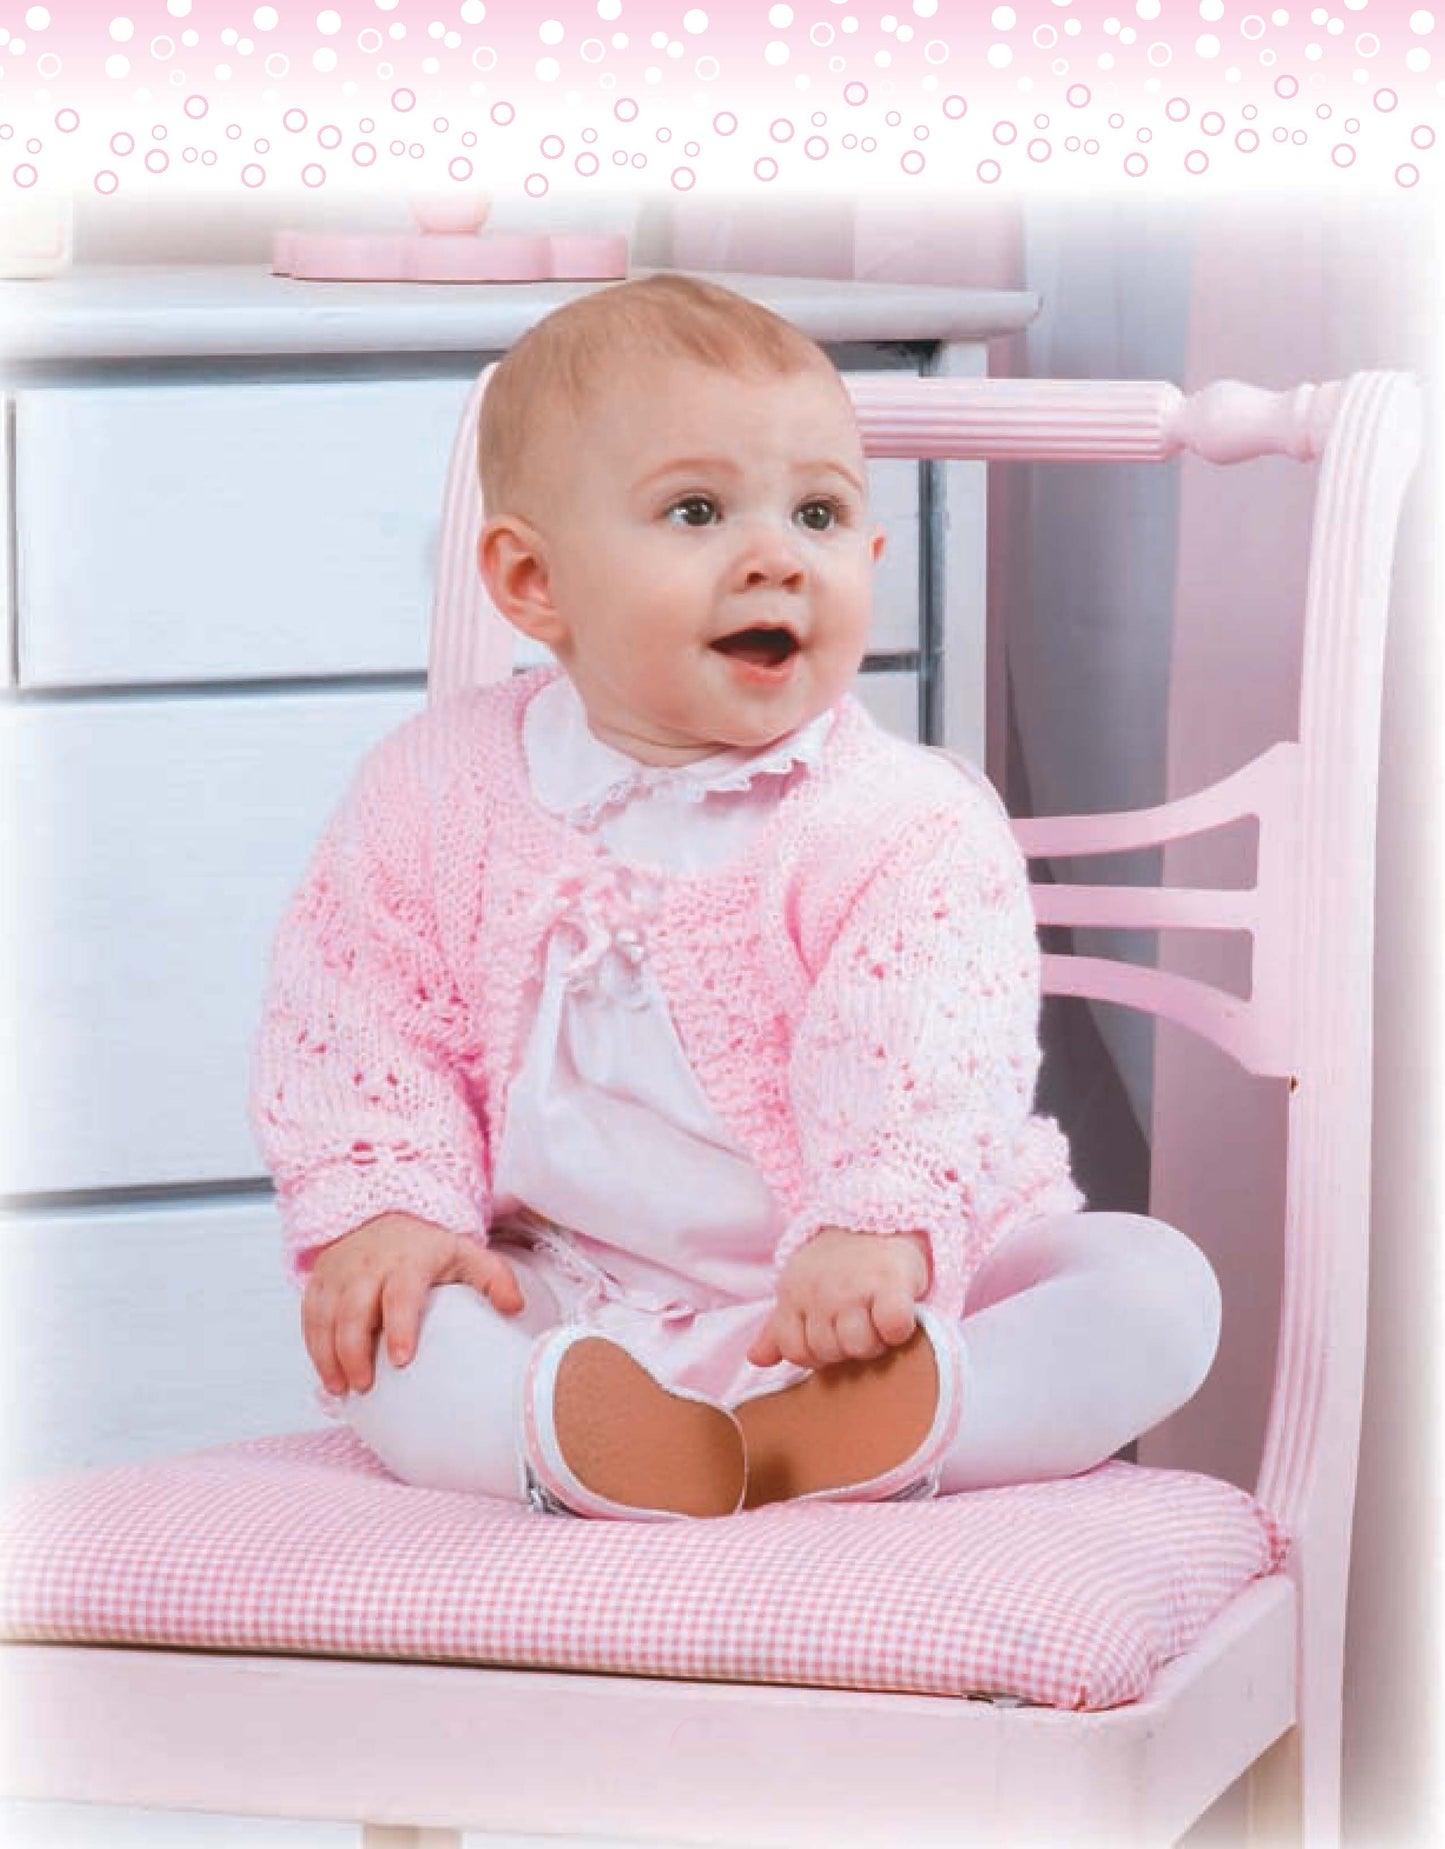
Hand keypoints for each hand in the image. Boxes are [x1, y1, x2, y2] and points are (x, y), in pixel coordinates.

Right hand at [300, 1211, 522, 1395]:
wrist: (385, 1213)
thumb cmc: (427, 1245)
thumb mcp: (466, 1253)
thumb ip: (494, 1278)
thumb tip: (514, 1307)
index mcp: (408, 1260)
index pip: (400, 1294)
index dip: (400, 1327)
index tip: (402, 1360)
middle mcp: (368, 1265)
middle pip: (353, 1312)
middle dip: (354, 1352)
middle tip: (364, 1386)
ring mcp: (339, 1273)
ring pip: (325, 1317)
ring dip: (328, 1356)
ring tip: (341, 1388)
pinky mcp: (319, 1281)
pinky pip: (309, 1316)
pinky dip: (313, 1346)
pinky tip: (326, 1374)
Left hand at [746, 1227, 930, 1371]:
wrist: (876, 1215)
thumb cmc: (837, 1263)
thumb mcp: (798, 1288)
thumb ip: (778, 1328)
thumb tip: (756, 1359)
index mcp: (794, 1294)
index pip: (796, 1352)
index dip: (817, 1354)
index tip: (833, 1335)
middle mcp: (820, 1291)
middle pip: (831, 1352)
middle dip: (848, 1347)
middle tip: (860, 1322)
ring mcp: (854, 1287)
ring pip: (861, 1346)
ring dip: (875, 1341)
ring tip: (877, 1320)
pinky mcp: (891, 1283)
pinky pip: (893, 1328)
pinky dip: (899, 1330)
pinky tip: (898, 1314)